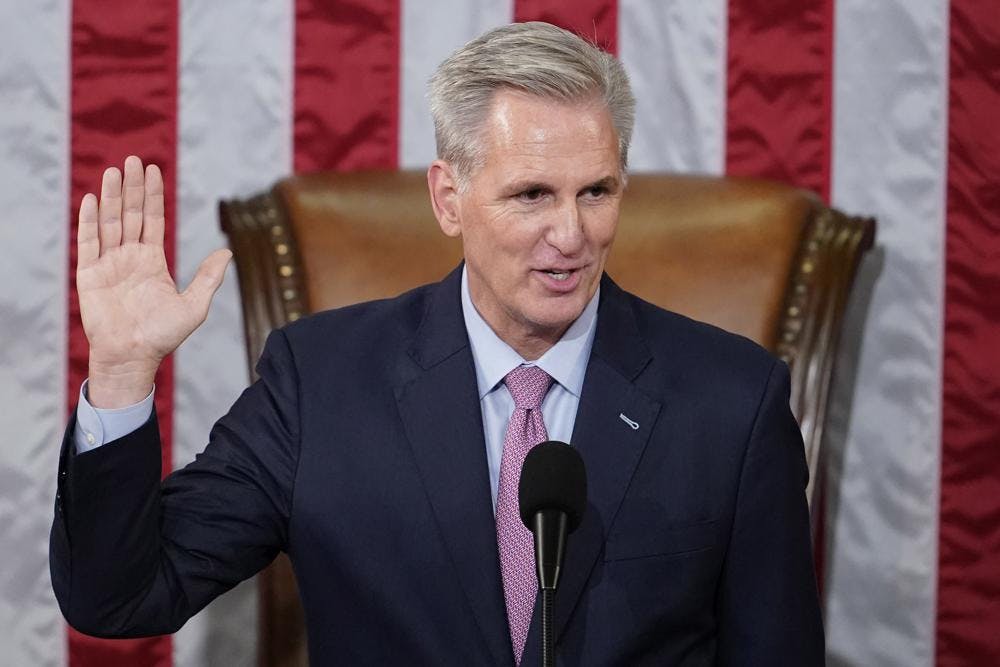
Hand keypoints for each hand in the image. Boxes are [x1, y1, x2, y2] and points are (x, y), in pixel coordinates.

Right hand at [77, 156, 230, 407]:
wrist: (134, 356)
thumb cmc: (163, 336)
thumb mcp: (194, 305)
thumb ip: (208, 277)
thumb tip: (227, 252)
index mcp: (152, 261)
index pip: (152, 220)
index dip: (152, 195)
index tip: (153, 170)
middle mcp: (129, 257)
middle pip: (130, 214)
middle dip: (131, 187)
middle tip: (133, 160)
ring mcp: (108, 264)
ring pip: (109, 223)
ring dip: (110, 197)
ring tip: (113, 171)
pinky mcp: (89, 275)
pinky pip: (88, 243)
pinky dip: (89, 221)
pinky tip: (92, 199)